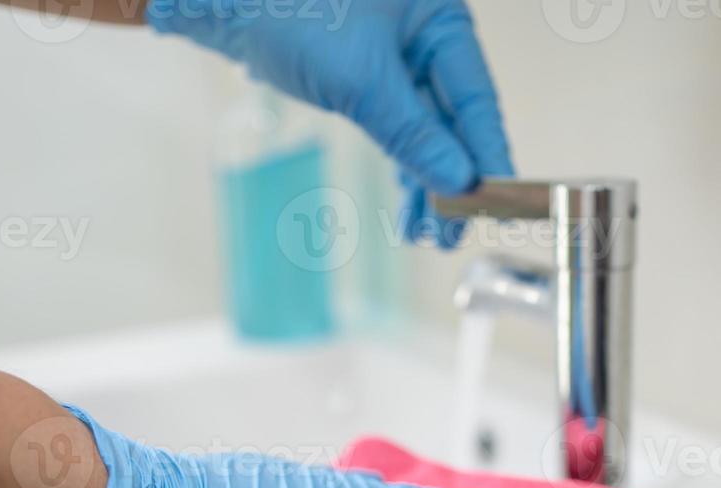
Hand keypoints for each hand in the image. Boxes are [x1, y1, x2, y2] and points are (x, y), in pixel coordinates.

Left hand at [147, 0, 512, 244]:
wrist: (221, 2)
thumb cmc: (289, 9)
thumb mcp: (360, 81)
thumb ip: (413, 133)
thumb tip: (456, 180)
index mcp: (438, 17)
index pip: (477, 97)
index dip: (489, 154)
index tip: (499, 202)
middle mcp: (423, 34)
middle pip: (455, 119)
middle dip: (454, 179)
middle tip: (456, 230)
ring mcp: (394, 56)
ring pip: (425, 130)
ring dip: (427, 182)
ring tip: (430, 232)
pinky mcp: (364, 76)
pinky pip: (397, 127)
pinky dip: (402, 164)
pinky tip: (409, 203)